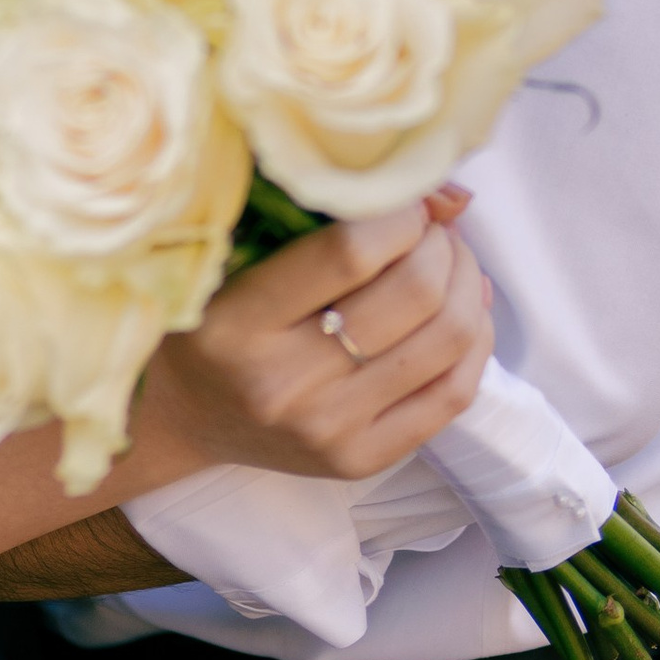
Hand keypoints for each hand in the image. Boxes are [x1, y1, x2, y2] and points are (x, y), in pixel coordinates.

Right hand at [134, 186, 490, 484]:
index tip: (402, 197)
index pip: (351, 252)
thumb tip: (450, 198)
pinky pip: (452, 396)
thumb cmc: (208, 315)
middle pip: (414, 294)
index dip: (400, 212)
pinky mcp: (361, 461)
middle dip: (442, 243)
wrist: (184, 416)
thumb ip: (323, 217)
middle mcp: (285, 384)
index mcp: (240, 322)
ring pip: (446, 341)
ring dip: (466, 283)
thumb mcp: (234, 250)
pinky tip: (466, 309)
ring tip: (451, 260)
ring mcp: (329, 431)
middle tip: (433, 226)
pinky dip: (476, 341)